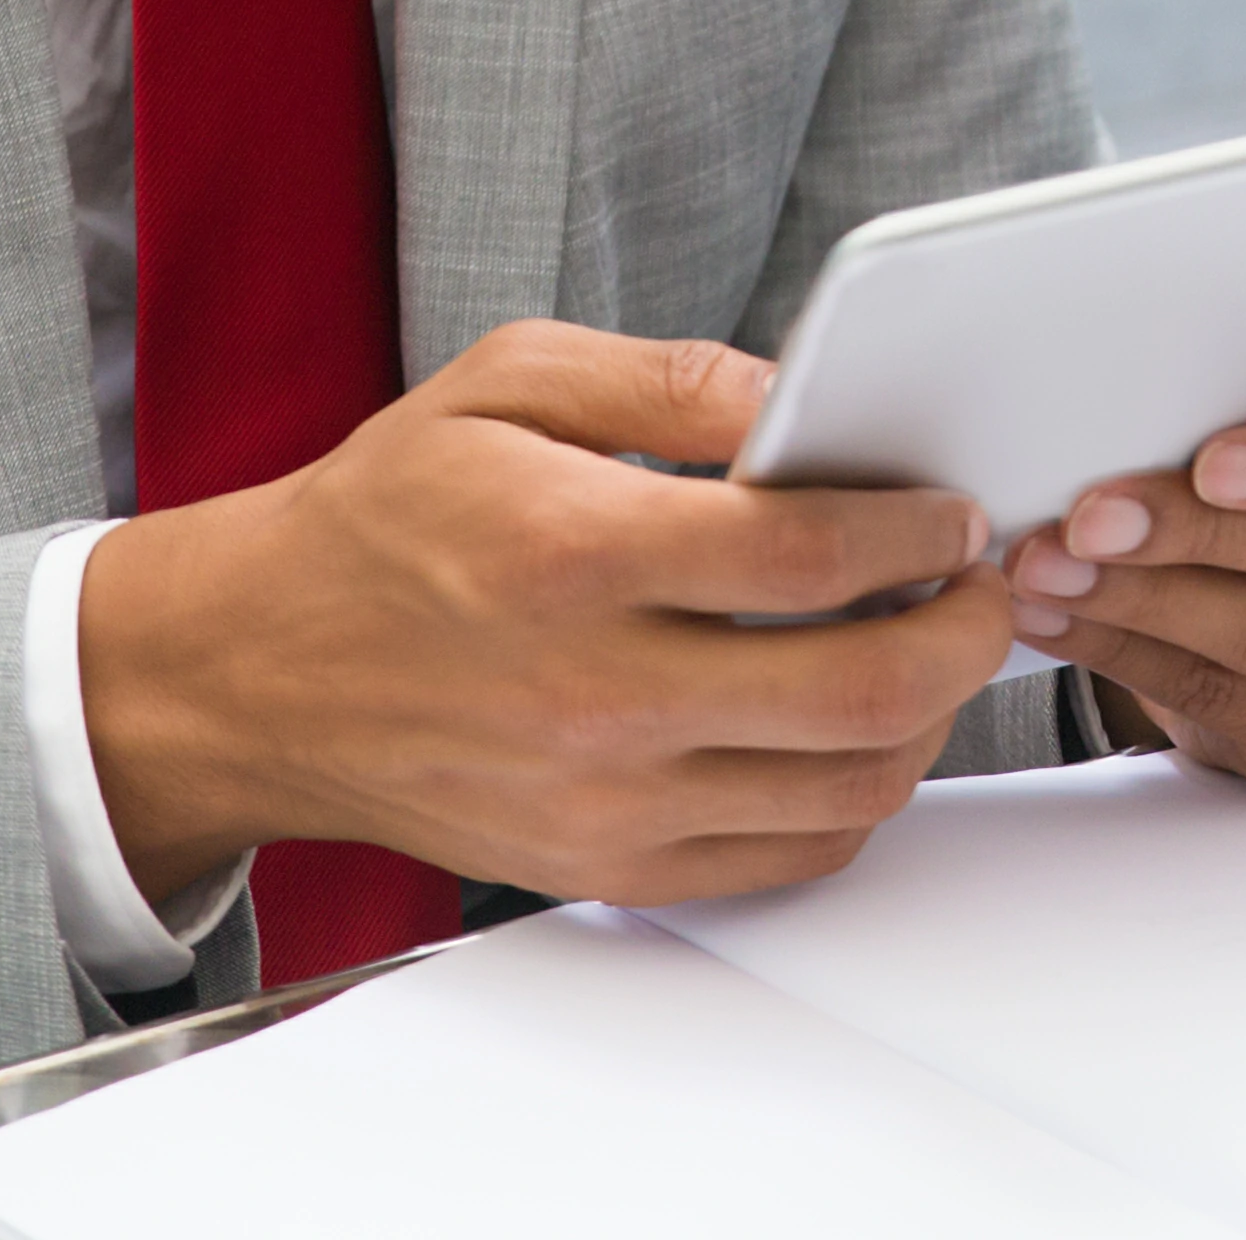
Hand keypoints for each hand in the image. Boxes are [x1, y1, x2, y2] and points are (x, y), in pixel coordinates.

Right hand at [78, 320, 1016, 909]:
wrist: (262, 670)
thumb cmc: (386, 519)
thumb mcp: (507, 381)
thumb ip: (672, 378)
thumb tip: (808, 392)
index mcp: (573, 556)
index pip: (807, 555)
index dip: (918, 528)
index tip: (951, 507)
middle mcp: (596, 695)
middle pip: (860, 689)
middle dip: (967, 629)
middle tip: (984, 581)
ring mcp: (605, 800)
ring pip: (847, 787)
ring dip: (929, 714)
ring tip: (930, 645)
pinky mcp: (606, 867)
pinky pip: (788, 857)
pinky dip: (855, 796)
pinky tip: (855, 727)